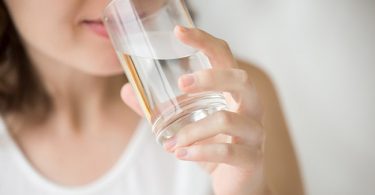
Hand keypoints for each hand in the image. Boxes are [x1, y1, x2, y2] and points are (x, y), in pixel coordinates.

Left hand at [121, 26, 267, 194]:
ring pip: (228, 119)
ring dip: (193, 130)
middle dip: (210, 78)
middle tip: (180, 84)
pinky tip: (181, 154)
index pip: (224, 57)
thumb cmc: (214, 147)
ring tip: (171, 143)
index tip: (179, 32)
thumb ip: (159, 109)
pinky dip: (200, 152)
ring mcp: (255, 133)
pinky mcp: (252, 158)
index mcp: (234, 93)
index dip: (204, 41)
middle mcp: (250, 107)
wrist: (237, 185)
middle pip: (240, 79)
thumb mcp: (186, 125)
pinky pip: (228, 151)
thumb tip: (128, 91)